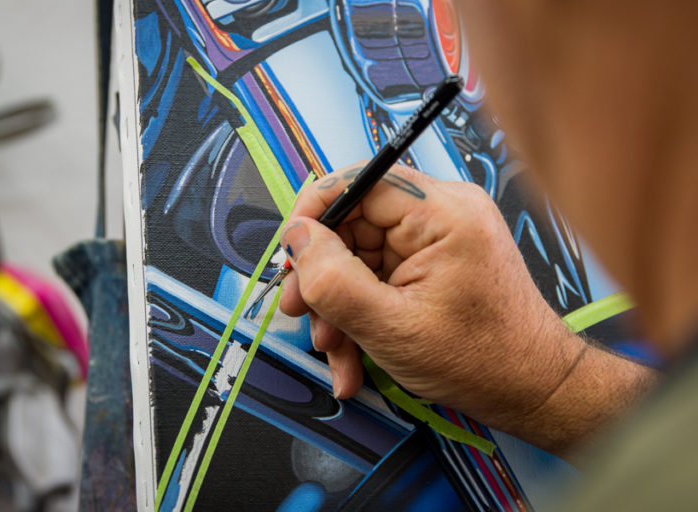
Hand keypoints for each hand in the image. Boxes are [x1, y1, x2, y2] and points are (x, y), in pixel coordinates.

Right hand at [279, 164, 656, 456]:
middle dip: (323, 277)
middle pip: (355, 225)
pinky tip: (354, 358)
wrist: (532, 391)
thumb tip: (295, 237)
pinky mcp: (435, 263)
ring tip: (335, 352)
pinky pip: (381, 277)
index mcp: (442, 212)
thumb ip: (332, 280)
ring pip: (361, 258)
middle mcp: (443, 213)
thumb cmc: (480, 361)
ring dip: (339, 308)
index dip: (314, 212)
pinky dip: (362, 315)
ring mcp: (440, 239)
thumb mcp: (389, 326)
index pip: (360, 181)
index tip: (289, 251)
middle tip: (300, 312)